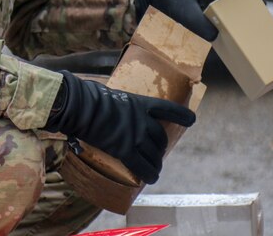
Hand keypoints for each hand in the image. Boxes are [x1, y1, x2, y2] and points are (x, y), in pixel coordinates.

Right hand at [44, 71, 194, 183]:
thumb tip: (103, 100)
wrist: (80, 106)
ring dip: (156, 163)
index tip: (192, 120)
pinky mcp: (124, 150)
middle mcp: (142, 120)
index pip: (166, 108)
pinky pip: (142, 166)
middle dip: (160, 147)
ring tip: (155, 170)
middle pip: (159, 137)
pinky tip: (150, 179)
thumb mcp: (108, 93)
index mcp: (139, 103)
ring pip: (153, 154)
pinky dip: (148, 174)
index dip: (181, 115)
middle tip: (157, 154)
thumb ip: (115, 102)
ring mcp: (134, 136)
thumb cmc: (88, 96)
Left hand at [134, 0, 260, 40]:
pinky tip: (239, 21)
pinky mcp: (205, 2)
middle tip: (261, 4)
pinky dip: (232, 10)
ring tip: (256, 13)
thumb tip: (215, 36)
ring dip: (242, 1)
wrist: (149, 4)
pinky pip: (223, 3)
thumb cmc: (165, 2)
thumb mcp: (181, 13)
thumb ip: (197, 24)